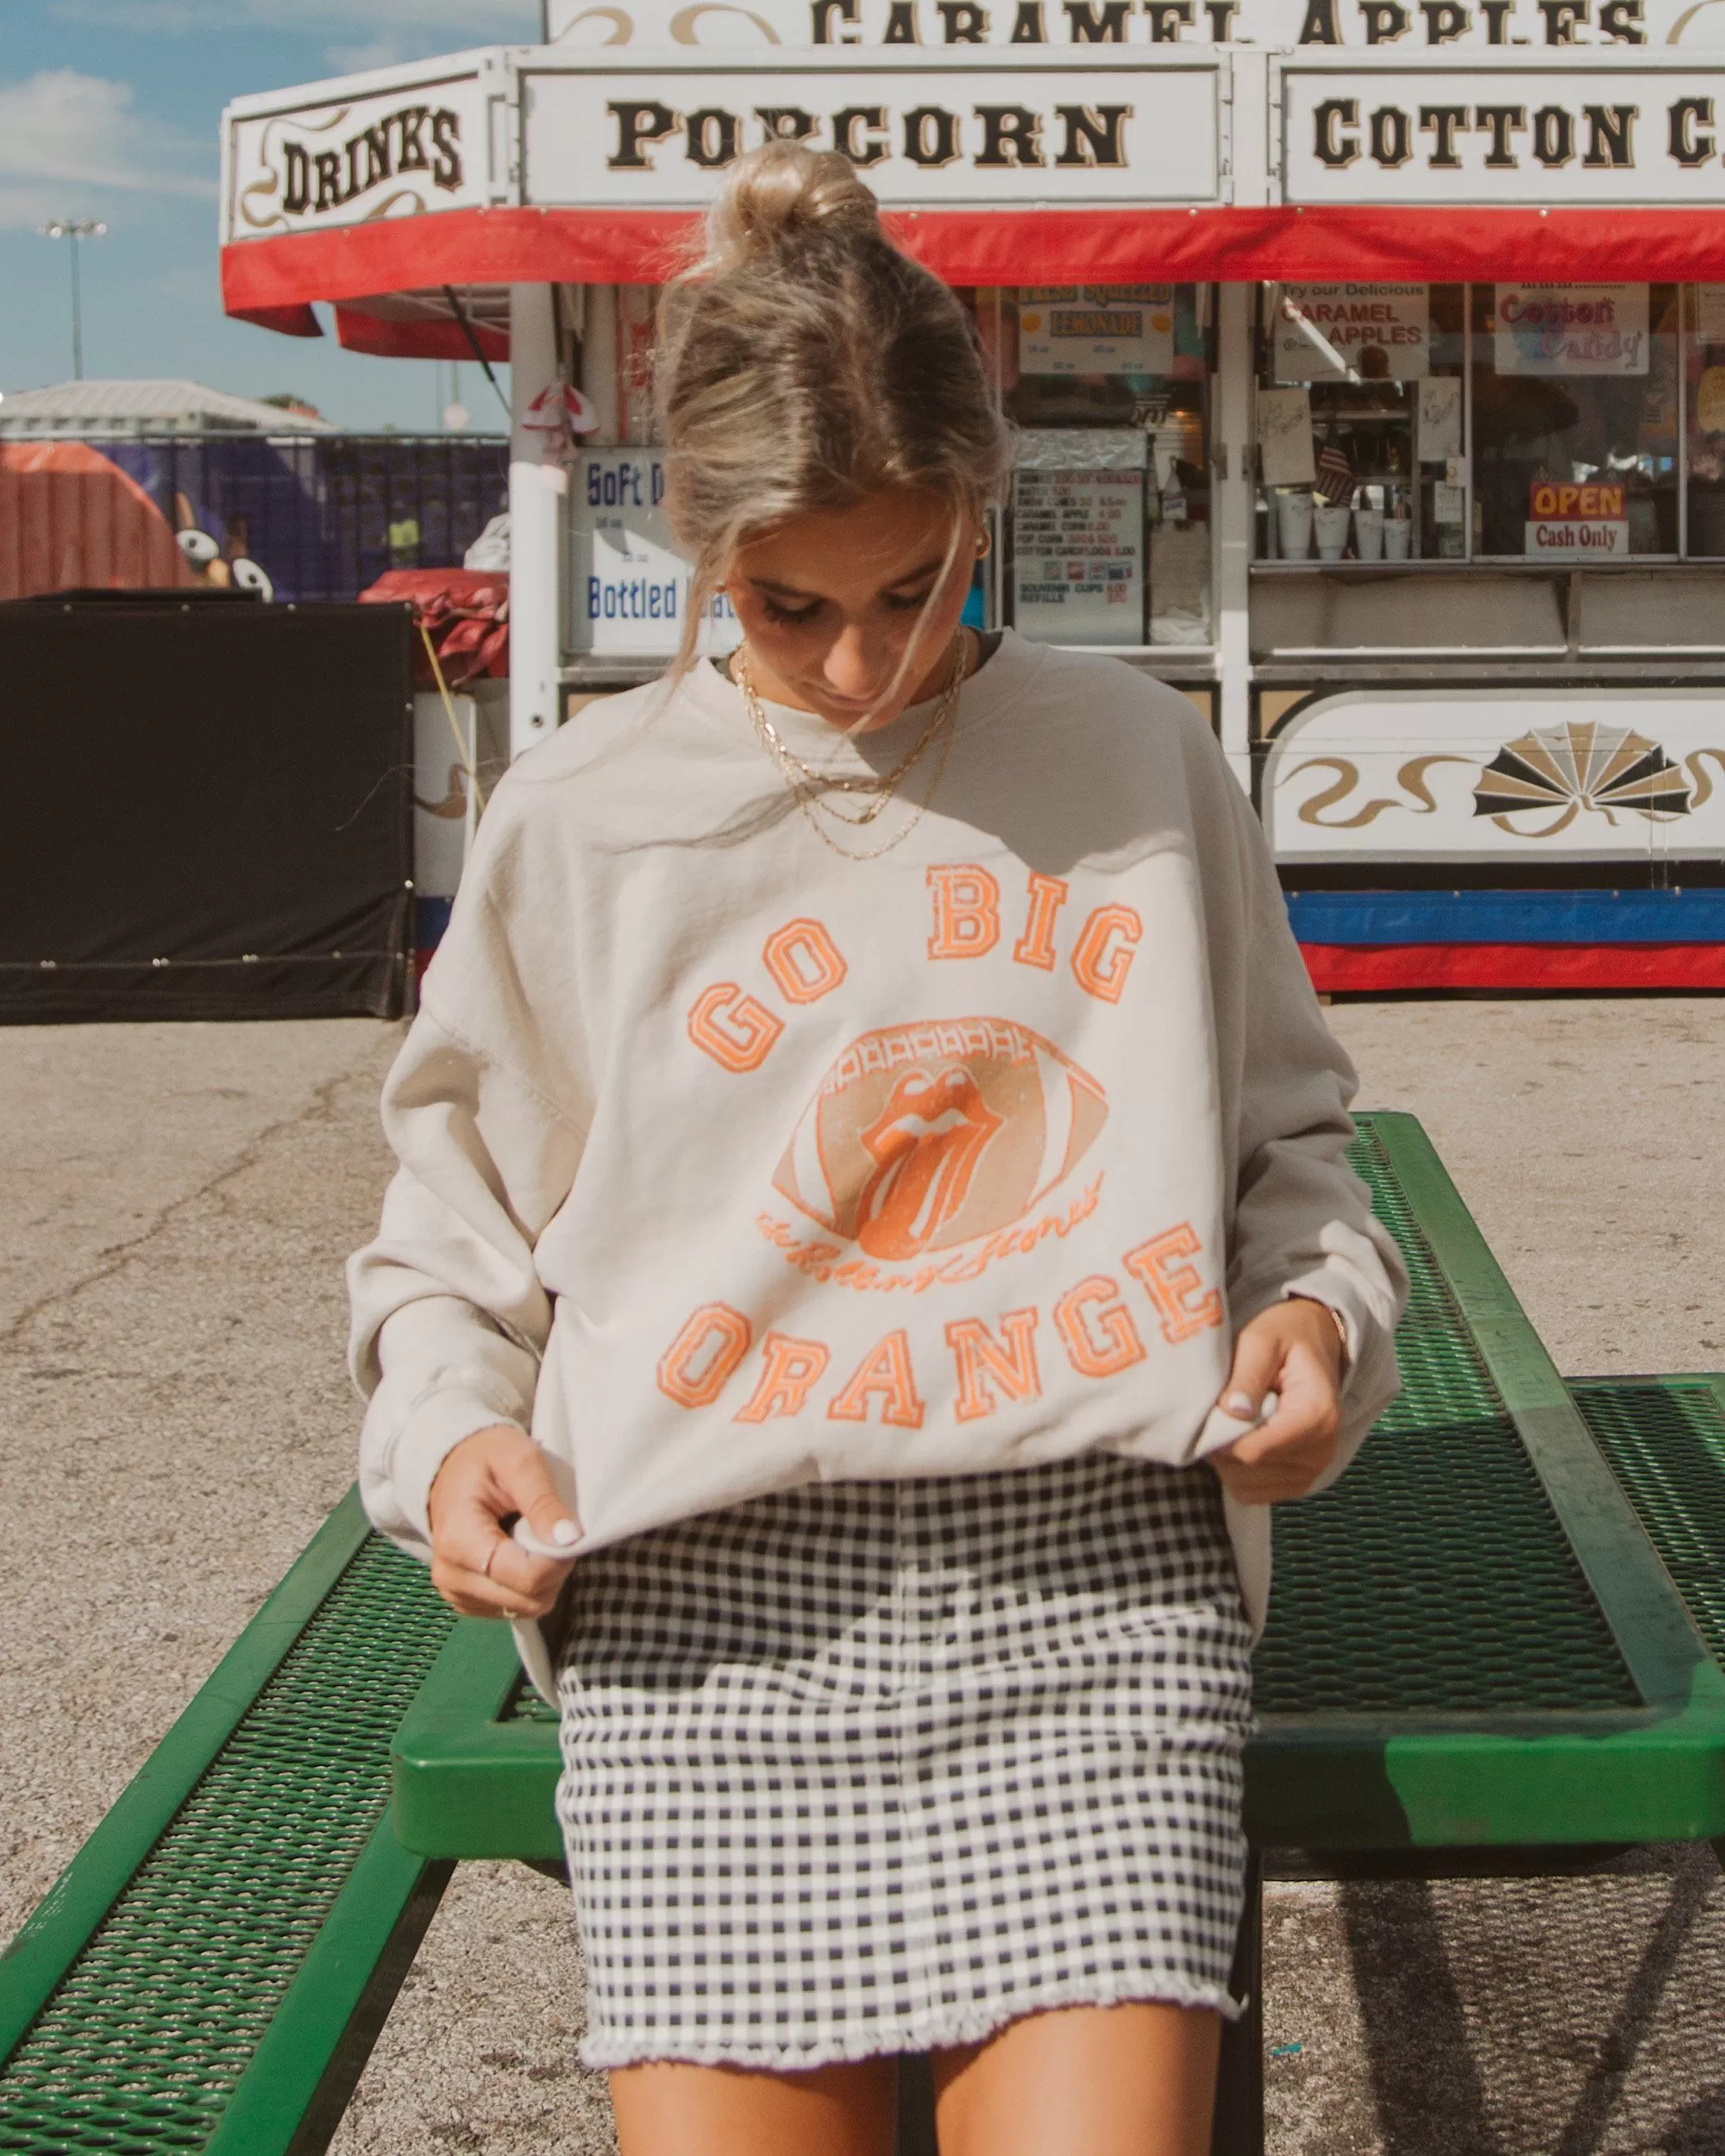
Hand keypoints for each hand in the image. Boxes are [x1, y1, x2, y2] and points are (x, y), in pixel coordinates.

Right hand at [426, 1424, 579, 1618]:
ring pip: (525, 1609)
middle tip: (551, 1531)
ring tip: (533, 1538)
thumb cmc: (486, 1457)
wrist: (450, 1465)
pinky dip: (528, 1585)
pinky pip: (514, 1608)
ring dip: (543, 1579)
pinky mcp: (467, 1600)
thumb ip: (543, 1500)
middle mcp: (451, 1577)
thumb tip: (569, 1540)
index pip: (527, 1578)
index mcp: (459, 1542)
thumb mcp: (520, 1460)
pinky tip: (520, 1553)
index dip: (559, 1560)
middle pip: (528, 1600)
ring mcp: (456, 1593)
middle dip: (554, 1570)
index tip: (566, 1531)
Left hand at [1210, 1299, 1344, 1506]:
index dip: (1220, 1438)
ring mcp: (1313, 1469)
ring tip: (1231, 1424)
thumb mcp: (1262, 1340)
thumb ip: (1247, 1375)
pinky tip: (1240, 1441)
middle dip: (1221, 1447)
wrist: (1315, 1342)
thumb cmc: (1285, 1337)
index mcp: (1316, 1415)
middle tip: (1218, 1413)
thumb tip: (1233, 1412)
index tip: (1209, 1414)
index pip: (1255, 1450)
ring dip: (1227, 1461)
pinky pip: (1254, 1493)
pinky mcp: (1300, 1481)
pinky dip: (1237, 1473)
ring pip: (1247, 1487)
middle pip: (1249, 1471)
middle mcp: (1322, 1449)